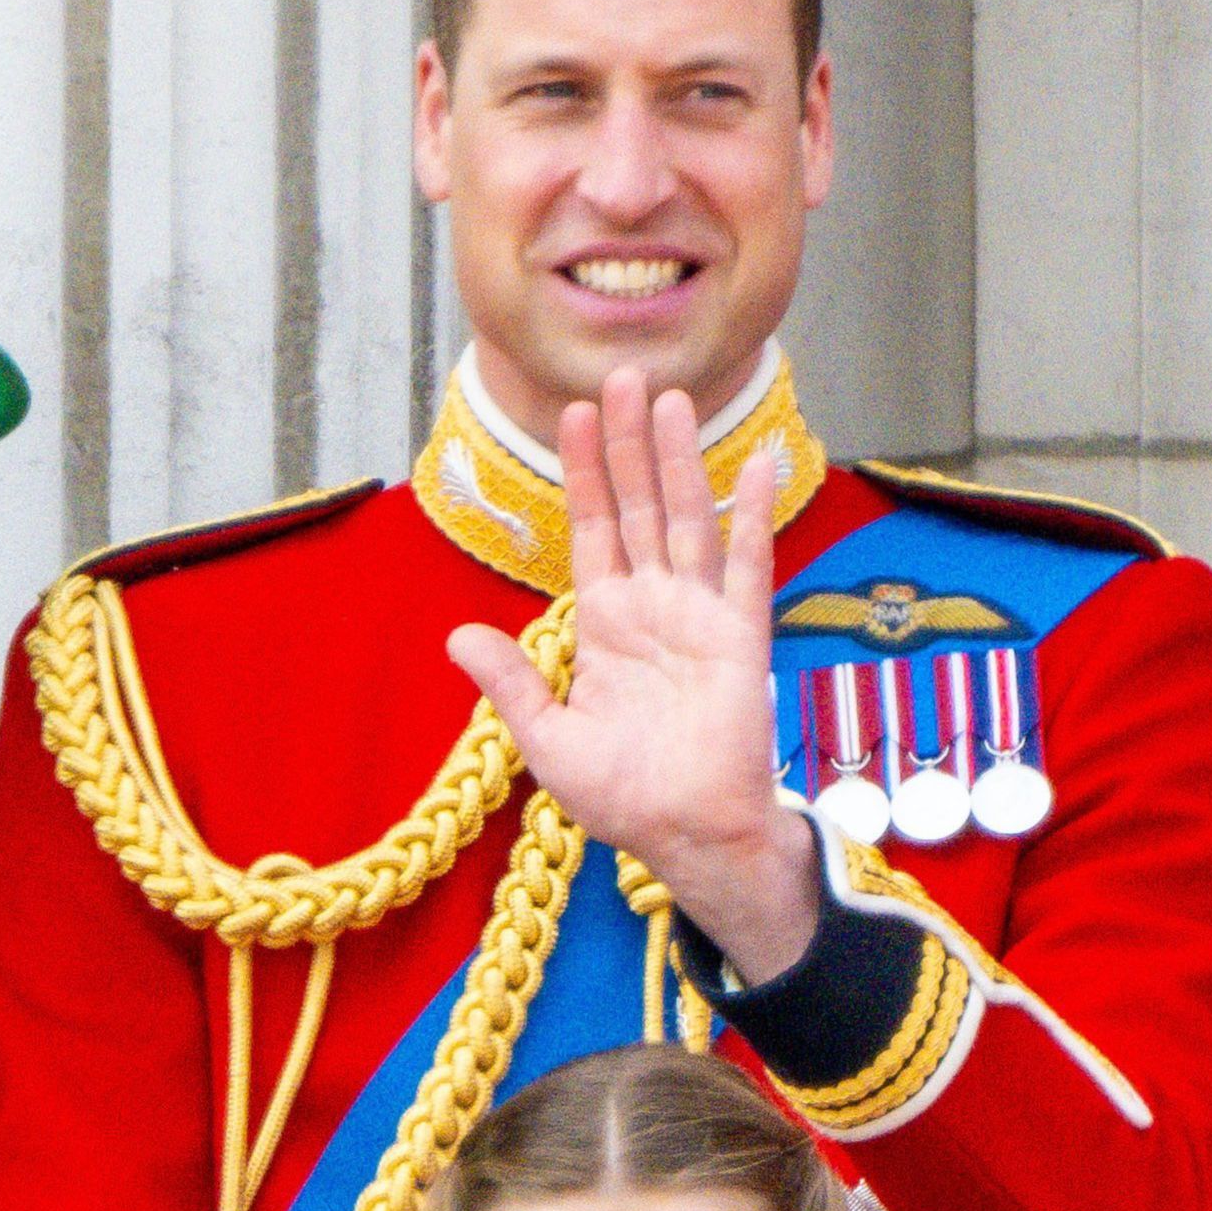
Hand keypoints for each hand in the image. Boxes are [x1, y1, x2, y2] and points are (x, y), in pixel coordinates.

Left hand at [447, 367, 821, 981]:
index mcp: (604, 624)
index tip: (572, 416)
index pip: (591, 529)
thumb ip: (510, 680)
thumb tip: (459, 635)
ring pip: (685, 518)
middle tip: (622, 376)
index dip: (583, 473)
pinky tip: (753, 463)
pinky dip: (750, 513)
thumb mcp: (546, 737)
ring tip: (668, 398)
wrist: (683, 834)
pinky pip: (747, 564)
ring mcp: (698, 615)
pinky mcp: (739, 636)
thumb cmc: (621, 794)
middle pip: (637, 506)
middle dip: (627, 443)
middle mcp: (653, 606)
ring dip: (677, 459)